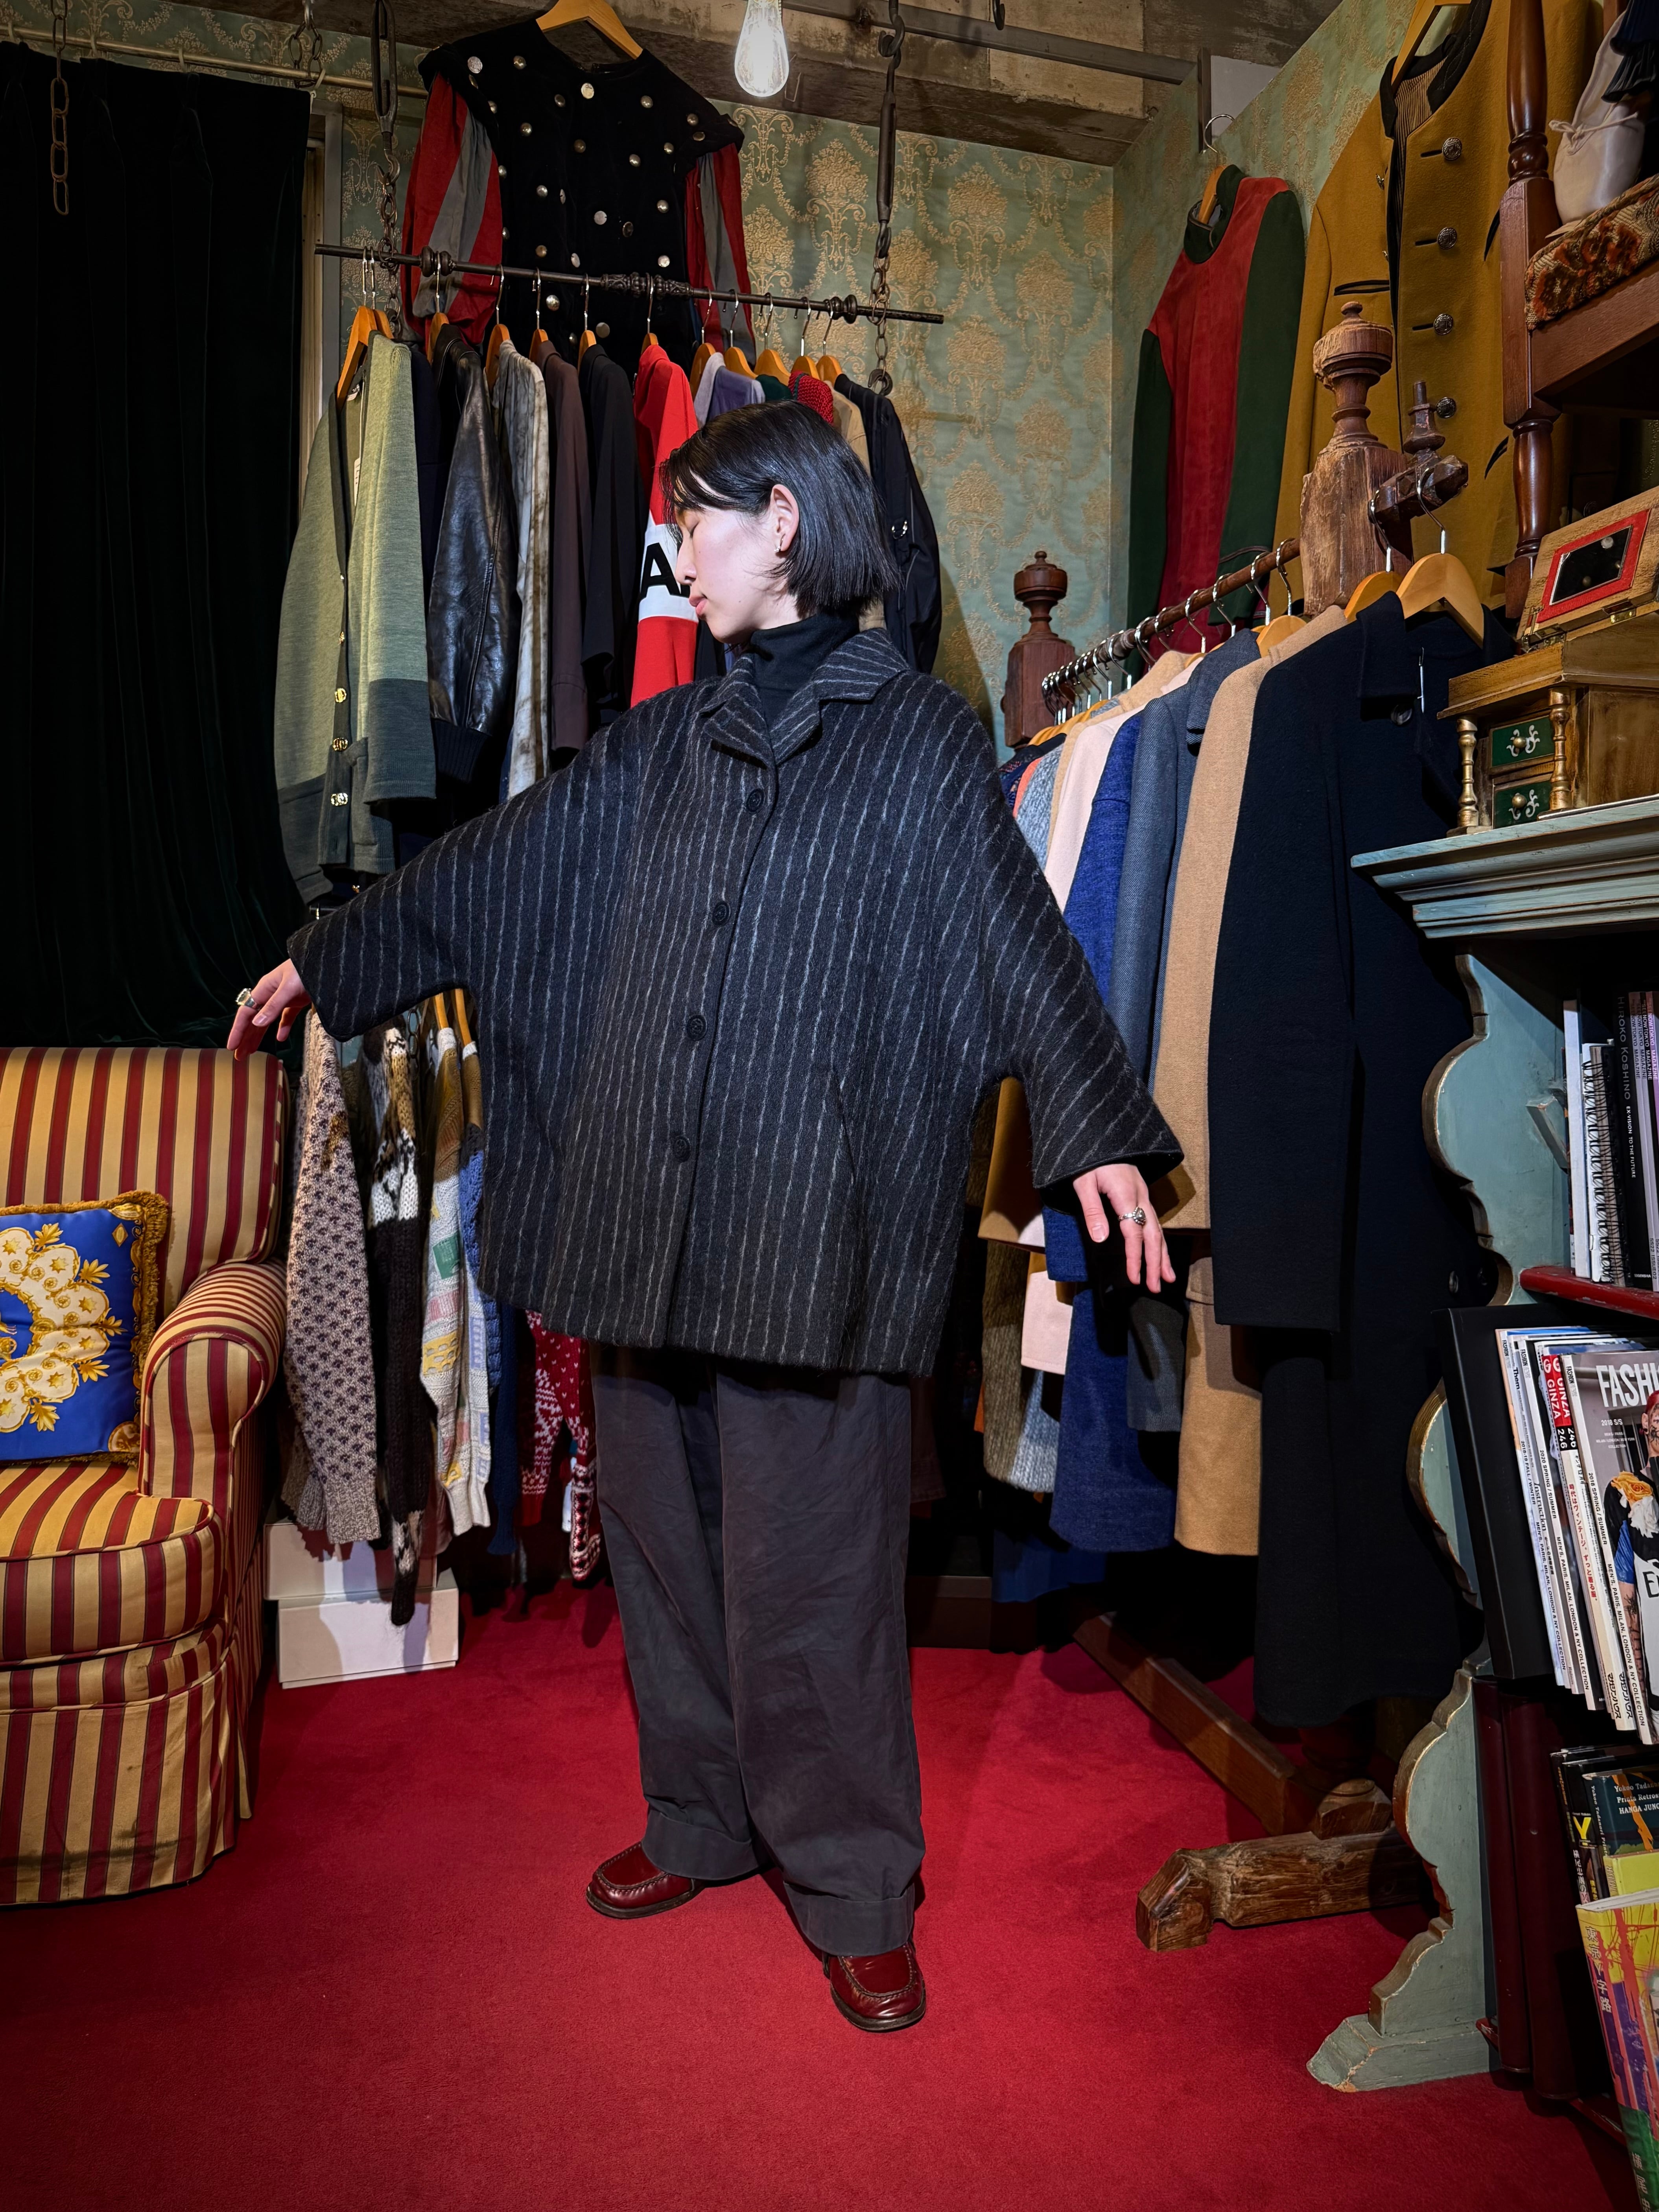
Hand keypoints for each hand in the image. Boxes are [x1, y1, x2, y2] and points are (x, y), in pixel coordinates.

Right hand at [228, 960, 310, 1058]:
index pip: (246, 1013)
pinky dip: (283, 1028)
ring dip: (259, 1036)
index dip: (237, 1030)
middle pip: (254, 1019)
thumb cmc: (306, 969)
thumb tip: (256, 1023)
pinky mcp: (297, 1000)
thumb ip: (274, 1005)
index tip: (231, 1046)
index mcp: (264, 989)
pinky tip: (281, 1039)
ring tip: (251, 1051)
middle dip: (245, 1038)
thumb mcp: (289, 988)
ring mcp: (283, 997)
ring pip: (267, 1020)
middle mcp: (271, 994)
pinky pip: (286, 1017)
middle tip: (238, 1056)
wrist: (329, 961)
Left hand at [1072, 1161, 1173, 1289]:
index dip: (1135, 1257)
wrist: (1099, 1135)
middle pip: (1152, 1234)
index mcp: (1126, 1194)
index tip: (1133, 1278)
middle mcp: (1140, 1196)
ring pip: (1158, 1229)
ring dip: (1162, 1255)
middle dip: (1155, 1262)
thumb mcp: (1083, 1182)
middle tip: (1156, 1287)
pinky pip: (1154, 1222)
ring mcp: (1144, 1196)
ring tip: (1166, 1278)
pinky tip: (1160, 1255)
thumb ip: (1092, 1210)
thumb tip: (1100, 1239)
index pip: (1134, 1232)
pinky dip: (1159, 1242)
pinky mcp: (1142, 1196)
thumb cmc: (1088, 1159)